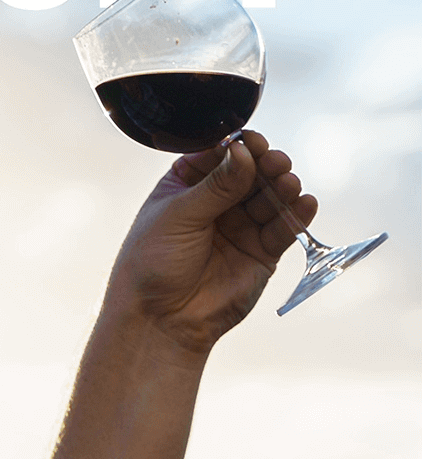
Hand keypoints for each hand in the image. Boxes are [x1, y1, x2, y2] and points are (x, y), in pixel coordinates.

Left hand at [104, 130, 317, 353]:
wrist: (161, 318)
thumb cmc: (154, 263)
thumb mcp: (179, 215)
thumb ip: (216, 185)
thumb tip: (242, 151)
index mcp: (186, 184)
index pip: (218, 155)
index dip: (236, 146)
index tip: (250, 140)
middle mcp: (217, 202)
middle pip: (250, 172)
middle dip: (264, 164)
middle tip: (274, 162)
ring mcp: (241, 226)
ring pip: (270, 197)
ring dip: (282, 187)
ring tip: (287, 182)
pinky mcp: (262, 252)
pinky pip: (284, 228)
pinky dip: (297, 215)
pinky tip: (305, 202)